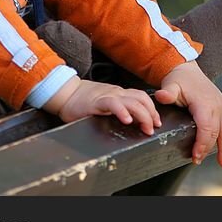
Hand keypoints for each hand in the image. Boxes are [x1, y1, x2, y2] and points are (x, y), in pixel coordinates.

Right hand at [43, 77, 161, 135]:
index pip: (141, 98)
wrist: (65, 93)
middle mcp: (117, 93)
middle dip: (152, 114)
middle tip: (153, 128)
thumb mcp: (104, 103)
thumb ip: (116, 108)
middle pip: (142, 99)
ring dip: (143, 116)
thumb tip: (131, 123)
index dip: (152, 110)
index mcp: (119, 94)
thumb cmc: (82, 101)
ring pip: (133, 102)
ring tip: (145, 128)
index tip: (156, 122)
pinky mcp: (97, 101)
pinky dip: (123, 112)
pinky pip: (114, 104)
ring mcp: (108, 95)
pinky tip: (127, 120)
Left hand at [154, 62, 221, 167]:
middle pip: (215, 132)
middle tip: (197, 160)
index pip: (206, 128)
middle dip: (207, 148)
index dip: (202, 144)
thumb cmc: (179, 79)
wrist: (188, 70)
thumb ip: (167, 93)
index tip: (195, 156)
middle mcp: (217, 105)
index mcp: (205, 103)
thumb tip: (160, 96)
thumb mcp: (171, 85)